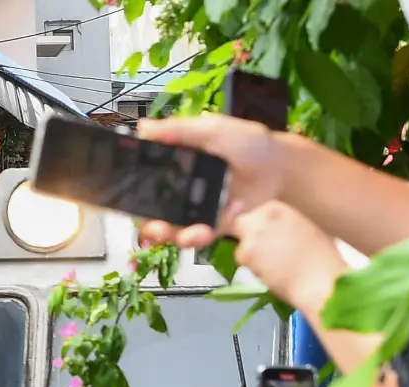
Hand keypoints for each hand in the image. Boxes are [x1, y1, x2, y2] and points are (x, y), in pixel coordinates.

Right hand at [135, 114, 286, 248]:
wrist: (282, 167)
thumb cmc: (250, 143)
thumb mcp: (213, 129)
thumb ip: (179, 130)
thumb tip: (143, 127)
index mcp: (176, 163)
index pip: (145, 180)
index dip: (132, 191)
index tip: (127, 198)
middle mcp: (182, 188)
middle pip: (154, 213)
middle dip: (152, 226)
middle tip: (158, 229)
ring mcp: (197, 208)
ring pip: (175, 230)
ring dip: (178, 236)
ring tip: (194, 234)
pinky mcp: (214, 224)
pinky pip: (200, 236)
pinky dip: (205, 234)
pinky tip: (223, 220)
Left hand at [227, 202, 347, 312]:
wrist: (320, 279)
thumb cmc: (322, 259)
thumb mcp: (306, 228)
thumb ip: (284, 226)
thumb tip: (274, 233)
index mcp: (278, 208)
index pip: (256, 214)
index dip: (258, 229)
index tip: (265, 239)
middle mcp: (263, 217)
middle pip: (240, 224)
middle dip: (246, 237)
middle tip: (260, 252)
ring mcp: (253, 234)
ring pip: (240, 245)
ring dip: (250, 255)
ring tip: (272, 266)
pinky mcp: (247, 253)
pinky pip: (241, 261)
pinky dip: (251, 269)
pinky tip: (270, 273)